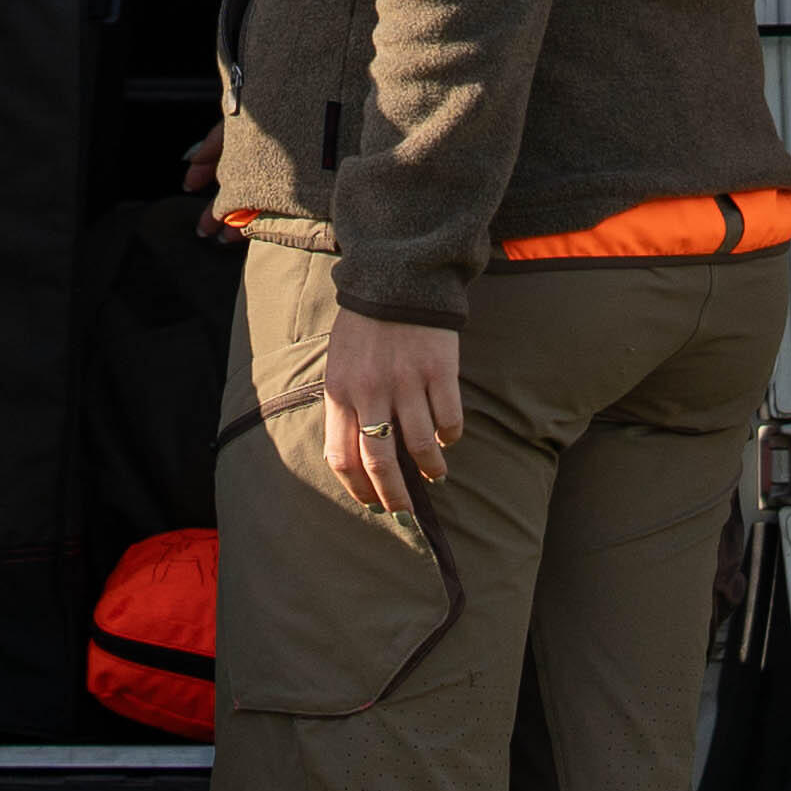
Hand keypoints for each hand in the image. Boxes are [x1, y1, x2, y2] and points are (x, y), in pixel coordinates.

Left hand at [311, 308, 464, 525]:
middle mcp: (371, 392)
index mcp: (340, 393)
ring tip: (436, 474)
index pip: (343, 458)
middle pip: (381, 462)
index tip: (372, 504)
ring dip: (430, 467)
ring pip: (420, 445)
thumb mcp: (339, 365)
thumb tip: (357, 456)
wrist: (395, 280)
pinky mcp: (439, 370)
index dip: (358, 489)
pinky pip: (448, 419)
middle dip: (394, 495)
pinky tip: (449, 438)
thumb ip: (346, 406)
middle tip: (406, 510)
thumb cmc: (363, 328)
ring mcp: (407, 382)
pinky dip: (450, 436)